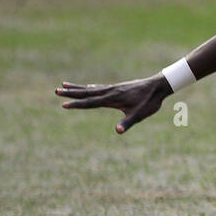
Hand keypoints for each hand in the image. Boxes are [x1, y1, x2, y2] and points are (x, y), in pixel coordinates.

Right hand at [56, 75, 172, 133]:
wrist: (159, 86)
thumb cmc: (150, 102)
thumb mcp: (139, 115)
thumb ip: (127, 123)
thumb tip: (118, 131)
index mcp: (112, 99)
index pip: (90, 103)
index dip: (77, 104)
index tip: (63, 104)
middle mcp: (110, 91)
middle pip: (86, 92)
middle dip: (71, 92)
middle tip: (56, 90)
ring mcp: (114, 88)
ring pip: (92, 88)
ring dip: (78, 87)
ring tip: (65, 84)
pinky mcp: (119, 87)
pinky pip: (101, 87)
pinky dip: (91, 87)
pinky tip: (89, 87)